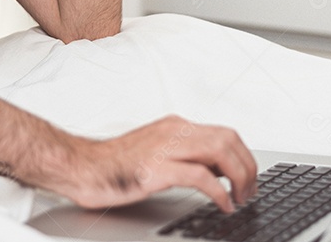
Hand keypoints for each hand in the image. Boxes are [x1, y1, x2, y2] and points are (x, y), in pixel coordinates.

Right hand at [47, 115, 257, 212]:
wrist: (80, 166)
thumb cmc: (112, 164)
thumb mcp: (155, 151)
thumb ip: (183, 154)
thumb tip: (213, 169)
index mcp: (174, 126)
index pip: (224, 133)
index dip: (244, 156)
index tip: (249, 177)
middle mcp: (173, 131)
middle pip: (229, 139)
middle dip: (248, 167)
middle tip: (250, 191)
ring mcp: (165, 148)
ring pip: (220, 152)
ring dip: (239, 178)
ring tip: (241, 198)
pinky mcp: (156, 168)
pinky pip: (201, 177)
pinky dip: (219, 193)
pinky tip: (222, 205)